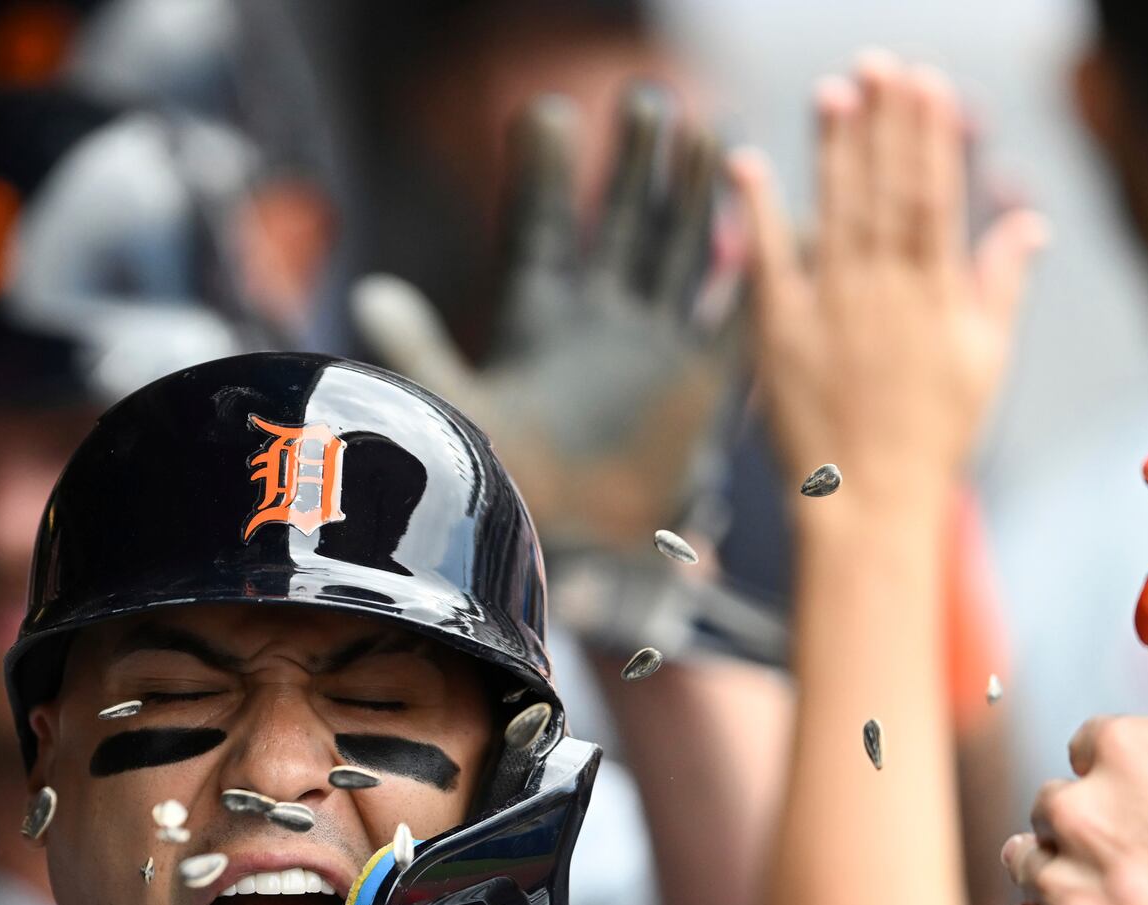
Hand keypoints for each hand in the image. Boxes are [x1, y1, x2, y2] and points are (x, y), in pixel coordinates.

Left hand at [350, 83, 745, 625]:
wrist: (562, 564)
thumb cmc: (498, 490)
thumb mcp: (455, 416)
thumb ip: (420, 352)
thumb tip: (368, 295)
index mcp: (536, 315)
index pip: (543, 226)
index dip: (546, 172)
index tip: (546, 112)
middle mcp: (597, 318)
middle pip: (622, 219)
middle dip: (635, 161)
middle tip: (645, 95)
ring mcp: (652, 344)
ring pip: (681, 250)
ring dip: (696, 195)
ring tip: (709, 130)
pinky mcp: (699, 384)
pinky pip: (737, 319)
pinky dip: (759, 276)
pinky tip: (779, 220)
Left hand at [733, 53, 1045, 506]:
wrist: (869, 503)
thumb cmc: (932, 437)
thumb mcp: (985, 360)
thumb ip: (1000, 284)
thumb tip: (1028, 222)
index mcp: (936, 293)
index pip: (934, 195)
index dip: (930, 136)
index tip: (927, 83)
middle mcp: (883, 291)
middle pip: (885, 190)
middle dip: (883, 122)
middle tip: (880, 63)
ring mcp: (829, 309)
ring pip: (834, 212)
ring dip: (833, 148)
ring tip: (833, 89)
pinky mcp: (778, 333)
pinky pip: (766, 261)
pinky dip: (756, 211)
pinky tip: (745, 160)